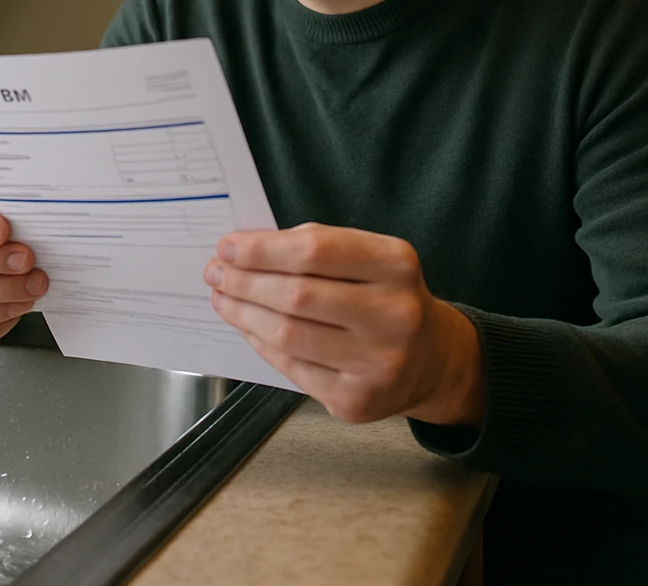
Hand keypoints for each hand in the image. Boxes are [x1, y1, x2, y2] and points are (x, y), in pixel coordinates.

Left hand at [204, 223, 482, 426]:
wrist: (431, 360)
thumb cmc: (386, 298)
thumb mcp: (369, 260)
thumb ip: (315, 250)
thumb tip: (243, 251)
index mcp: (397, 266)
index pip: (316, 250)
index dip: (263, 249)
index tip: (228, 246)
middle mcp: (395, 315)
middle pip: (297, 295)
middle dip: (245, 281)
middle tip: (215, 272)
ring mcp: (379, 363)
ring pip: (289, 335)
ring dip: (244, 313)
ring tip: (223, 297)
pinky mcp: (358, 401)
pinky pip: (292, 367)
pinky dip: (262, 343)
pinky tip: (248, 327)